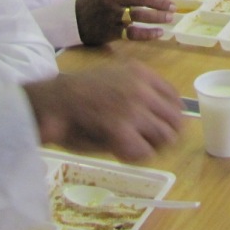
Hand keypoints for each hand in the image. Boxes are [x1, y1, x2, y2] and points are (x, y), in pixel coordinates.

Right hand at [26, 62, 182, 160]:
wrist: (54, 101)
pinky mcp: (122, 131)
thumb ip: (138, 89)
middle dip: (164, 134)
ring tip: (132, 147)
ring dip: (152, 146)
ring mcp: (134, 109)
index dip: (169, 116)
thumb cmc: (79, 92)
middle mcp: (142, 89)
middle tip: (148, 143)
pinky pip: (145, 152)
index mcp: (141, 73)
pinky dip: (136, 156)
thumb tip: (163, 114)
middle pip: (175, 120)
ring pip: (165, 137)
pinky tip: (120, 151)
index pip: (175, 98)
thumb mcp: (115, 76)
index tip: (160, 126)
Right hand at [75, 0, 174, 45]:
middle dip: (160, 2)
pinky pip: (132, 33)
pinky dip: (148, 34)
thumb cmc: (98, 1)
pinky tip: (159, 33)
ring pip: (138, 15)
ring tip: (169, 18)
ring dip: (157, 17)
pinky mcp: (110, 31)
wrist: (75, 20)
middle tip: (173, 6)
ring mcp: (110, 15)